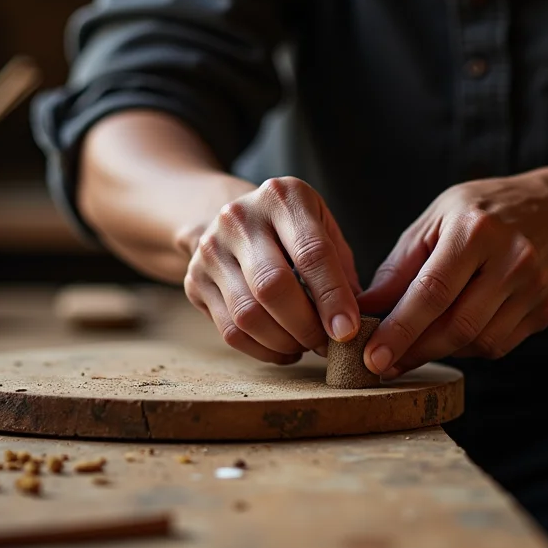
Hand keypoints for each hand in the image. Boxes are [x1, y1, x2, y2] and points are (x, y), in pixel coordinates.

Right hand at [180, 177, 362, 363]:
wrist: (231, 217)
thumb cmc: (292, 230)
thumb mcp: (322, 230)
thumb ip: (341, 270)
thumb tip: (353, 324)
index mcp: (282, 197)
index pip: (311, 252)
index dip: (332, 297)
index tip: (348, 331)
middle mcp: (240, 218)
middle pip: (272, 286)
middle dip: (305, 325)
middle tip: (327, 344)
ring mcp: (211, 248)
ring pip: (248, 314)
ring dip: (284, 342)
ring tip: (305, 345)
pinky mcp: (194, 279)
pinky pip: (229, 330)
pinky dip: (263, 350)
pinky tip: (284, 350)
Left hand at [357, 167, 547, 375]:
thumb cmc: (484, 211)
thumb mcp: (436, 220)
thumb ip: (400, 266)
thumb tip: (364, 308)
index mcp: (476, 230)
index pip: (432, 291)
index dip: (400, 329)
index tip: (371, 356)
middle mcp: (512, 259)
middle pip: (458, 325)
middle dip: (414, 351)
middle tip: (381, 364)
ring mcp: (534, 287)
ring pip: (480, 343)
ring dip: (440, 352)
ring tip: (414, 344)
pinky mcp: (546, 310)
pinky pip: (499, 345)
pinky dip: (468, 347)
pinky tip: (453, 332)